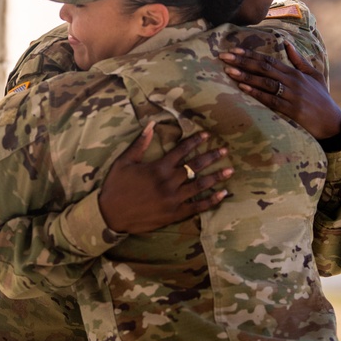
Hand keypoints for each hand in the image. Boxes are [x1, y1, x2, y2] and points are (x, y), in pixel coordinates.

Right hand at [98, 122, 231, 233]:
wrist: (110, 215)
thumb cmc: (116, 186)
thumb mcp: (124, 162)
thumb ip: (140, 144)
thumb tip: (151, 124)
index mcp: (158, 168)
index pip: (181, 150)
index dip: (195, 141)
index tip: (208, 135)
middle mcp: (169, 182)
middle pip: (195, 167)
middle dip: (212, 157)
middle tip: (226, 150)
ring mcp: (173, 199)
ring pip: (200, 186)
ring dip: (216, 177)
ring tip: (230, 170)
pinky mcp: (174, 214)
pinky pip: (197, 207)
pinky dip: (211, 201)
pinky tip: (222, 194)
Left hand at [219, 41, 340, 139]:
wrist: (332, 123)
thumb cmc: (321, 99)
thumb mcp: (313, 76)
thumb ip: (299, 60)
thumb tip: (286, 43)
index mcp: (295, 72)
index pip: (269, 60)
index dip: (250, 54)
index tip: (233, 50)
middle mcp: (292, 81)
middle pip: (264, 68)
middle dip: (242, 61)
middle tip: (223, 56)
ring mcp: (292, 95)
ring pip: (265, 82)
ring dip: (246, 76)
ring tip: (228, 71)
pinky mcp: (292, 110)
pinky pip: (271, 100)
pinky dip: (257, 93)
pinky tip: (243, 88)